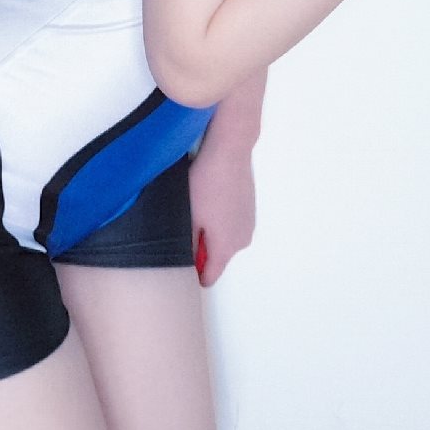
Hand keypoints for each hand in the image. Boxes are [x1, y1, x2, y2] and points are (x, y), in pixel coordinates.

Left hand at [188, 141, 256, 288]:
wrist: (229, 152)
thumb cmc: (206, 183)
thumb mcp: (189, 217)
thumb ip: (189, 246)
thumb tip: (188, 261)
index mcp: (226, 248)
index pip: (210, 277)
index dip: (194, 273)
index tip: (180, 261)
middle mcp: (242, 241)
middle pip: (217, 258)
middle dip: (201, 249)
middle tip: (185, 226)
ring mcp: (248, 225)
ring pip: (224, 240)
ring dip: (210, 233)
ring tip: (196, 210)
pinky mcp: (249, 210)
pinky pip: (231, 226)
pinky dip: (220, 221)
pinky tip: (209, 201)